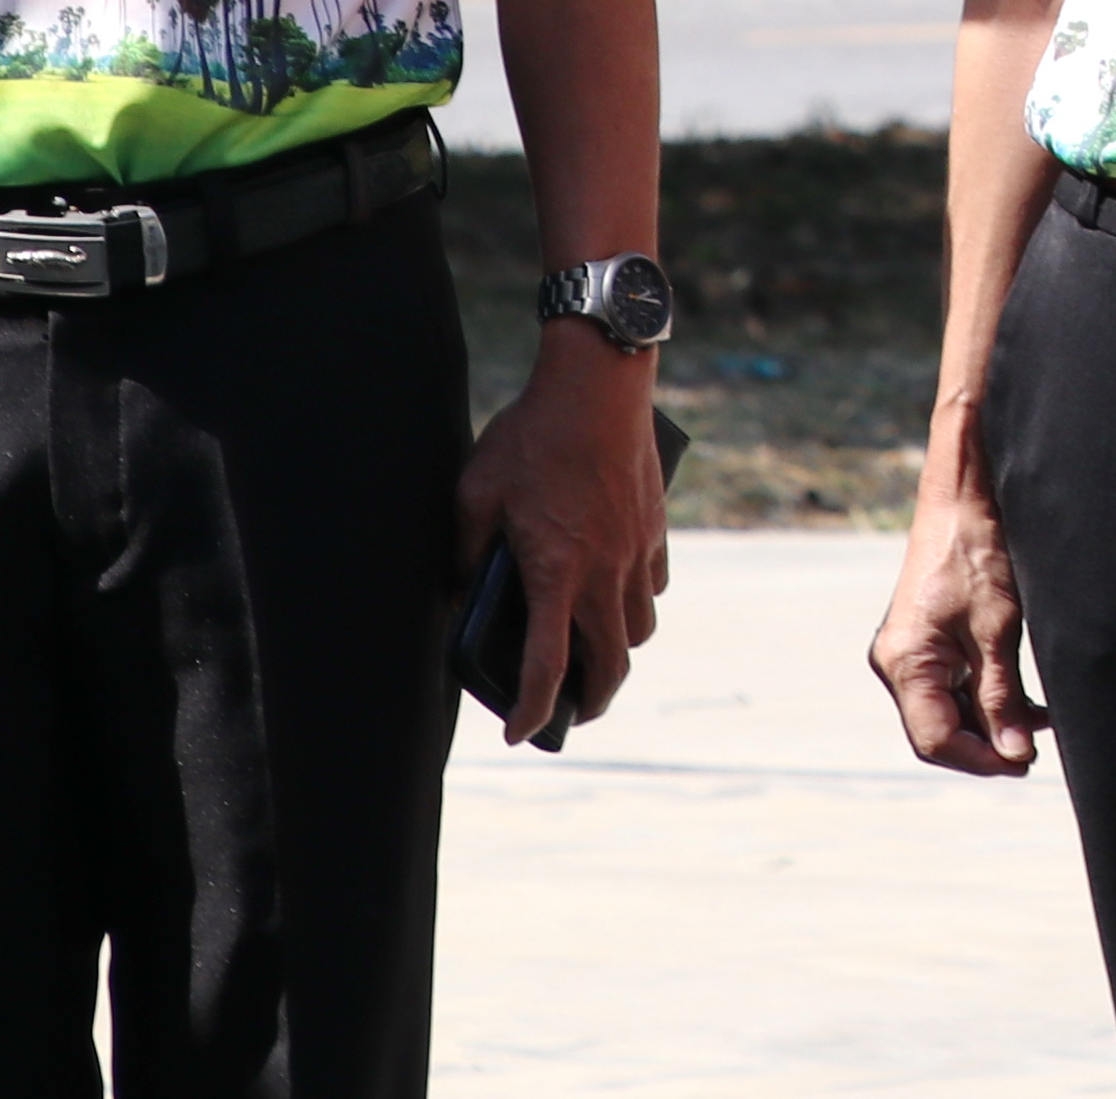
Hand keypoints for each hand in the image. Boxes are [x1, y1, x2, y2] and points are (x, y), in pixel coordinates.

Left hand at [455, 341, 671, 744]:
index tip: (520, 733)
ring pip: (640, 628)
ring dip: (619, 651)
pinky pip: (655, 584)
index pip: (548, 666)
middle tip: (575, 712)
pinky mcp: (655, 527)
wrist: (599, 383)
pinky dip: (638, 601)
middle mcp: (604, 572)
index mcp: (555, 572)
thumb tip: (460, 588)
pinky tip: (617, 590)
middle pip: (612, 664)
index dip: (532, 711)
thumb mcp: (476, 493)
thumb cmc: (532, 436)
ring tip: (596, 652)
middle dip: (594, 700)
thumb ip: (466, 550)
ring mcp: (636, 550)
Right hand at [870, 469, 1043, 776]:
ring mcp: (909, 650)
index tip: (1025, 764)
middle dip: (986, 745)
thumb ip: (1002, 696)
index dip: (981, 760)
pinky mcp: (926, 639)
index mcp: (905, 662)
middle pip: (938, 729)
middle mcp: (897, 661)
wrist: (966, 494)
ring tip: (1038, 726)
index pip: (935, 739)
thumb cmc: (979, 552)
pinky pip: (951, 685)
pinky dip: (985, 697)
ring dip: (990, 722)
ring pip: (947, 710)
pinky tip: (1023, 702)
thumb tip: (1013, 755)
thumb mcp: (998, 630)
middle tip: (1034, 752)